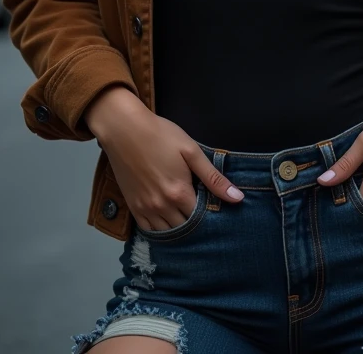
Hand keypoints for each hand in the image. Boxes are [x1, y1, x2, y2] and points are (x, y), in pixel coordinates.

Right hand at [83, 86, 244, 230]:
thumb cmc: (160, 135)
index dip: (210, 214)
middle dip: (196, 224)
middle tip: (203, 213)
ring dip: (179, 229)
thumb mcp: (190, 151)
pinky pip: (148, 231)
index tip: (216, 207)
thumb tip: (238, 198)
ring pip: (167, 233)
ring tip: (188, 219)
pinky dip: (161, 231)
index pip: (201, 217)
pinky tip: (169, 223)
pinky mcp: (132, 207)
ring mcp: (145, 209)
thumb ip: (213, 177)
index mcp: (179, 193)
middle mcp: (162, 206)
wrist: (124, 129)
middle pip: (185, 228)